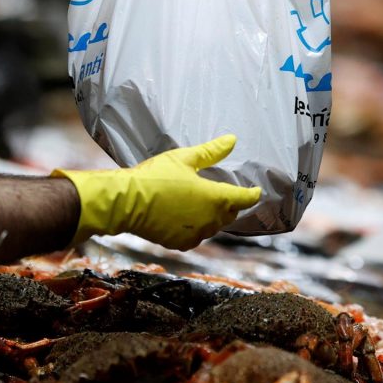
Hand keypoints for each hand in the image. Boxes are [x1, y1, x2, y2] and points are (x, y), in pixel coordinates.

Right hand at [51, 135, 260, 249]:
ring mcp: (195, 233)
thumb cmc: (155, 176)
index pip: (243, 199)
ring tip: (206, 205)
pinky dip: (197, 228)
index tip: (255, 191)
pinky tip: (189, 218)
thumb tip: (232, 140)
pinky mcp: (180, 242)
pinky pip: (196, 236)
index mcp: (215, 198)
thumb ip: (211, 152)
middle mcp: (209, 220)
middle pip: (229, 214)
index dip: (252, 194)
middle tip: (227, 194)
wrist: (126, 201)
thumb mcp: (184, 158)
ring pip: (214, 227)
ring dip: (214, 217)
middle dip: (231, 204)